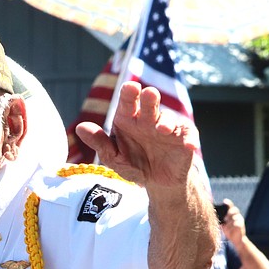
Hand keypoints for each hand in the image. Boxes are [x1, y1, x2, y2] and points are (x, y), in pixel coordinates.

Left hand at [74, 82, 198, 189]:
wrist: (157, 182)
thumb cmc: (133, 163)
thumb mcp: (113, 157)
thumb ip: (99, 142)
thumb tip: (79, 128)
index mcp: (128, 120)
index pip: (127, 104)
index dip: (129, 95)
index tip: (130, 87)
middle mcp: (148, 120)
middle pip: (150, 106)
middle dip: (149, 100)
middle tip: (149, 93)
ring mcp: (168, 129)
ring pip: (169, 120)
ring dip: (167, 122)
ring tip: (162, 128)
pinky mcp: (184, 140)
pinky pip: (188, 136)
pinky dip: (189, 140)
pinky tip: (188, 145)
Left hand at [218, 200, 248, 244]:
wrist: (236, 240)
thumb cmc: (229, 231)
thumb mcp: (223, 224)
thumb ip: (219, 219)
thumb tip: (210, 215)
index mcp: (232, 215)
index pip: (231, 207)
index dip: (228, 203)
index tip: (225, 201)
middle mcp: (237, 216)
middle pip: (235, 210)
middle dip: (230, 212)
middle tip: (225, 218)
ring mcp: (240, 220)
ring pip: (235, 217)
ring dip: (230, 221)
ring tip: (226, 224)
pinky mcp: (241, 226)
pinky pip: (237, 223)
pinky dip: (232, 226)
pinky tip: (229, 230)